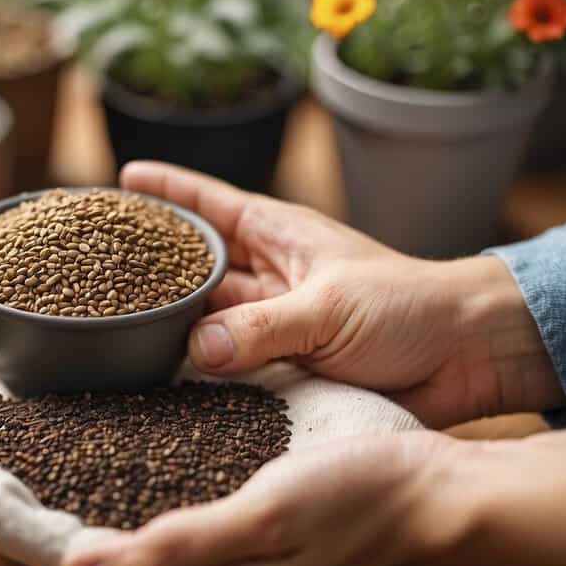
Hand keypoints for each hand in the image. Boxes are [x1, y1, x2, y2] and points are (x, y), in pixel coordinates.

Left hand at [61, 430, 565, 565]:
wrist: (447, 495)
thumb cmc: (361, 494)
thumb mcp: (267, 514)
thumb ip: (189, 544)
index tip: (53, 547)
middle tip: (73, 538)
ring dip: (155, 557)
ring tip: (120, 531)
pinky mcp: (307, 551)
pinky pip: (234, 555)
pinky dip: (199, 542)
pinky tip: (196, 516)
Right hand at [122, 161, 564, 427]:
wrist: (468, 356)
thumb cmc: (411, 307)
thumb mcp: (330, 307)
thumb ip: (262, 327)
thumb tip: (194, 347)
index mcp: (281, 235)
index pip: (209, 203)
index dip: (166, 191)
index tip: (121, 180)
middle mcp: (271, 277)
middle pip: (196, 267)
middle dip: (152, 268)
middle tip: (96, 271)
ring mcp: (276, 324)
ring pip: (206, 322)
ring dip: (172, 328)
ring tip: (115, 332)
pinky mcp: (286, 369)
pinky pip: (231, 370)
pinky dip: (202, 376)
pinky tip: (164, 385)